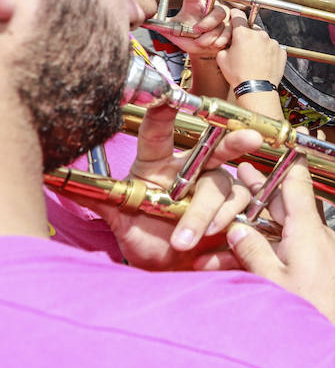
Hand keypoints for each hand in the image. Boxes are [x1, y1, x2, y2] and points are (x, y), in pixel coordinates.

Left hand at [88, 102, 263, 270]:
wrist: (168, 271)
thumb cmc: (144, 238)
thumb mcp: (118, 217)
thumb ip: (95, 196)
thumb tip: (51, 178)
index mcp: (159, 164)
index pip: (158, 134)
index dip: (163, 114)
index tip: (168, 96)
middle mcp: (193, 171)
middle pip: (214, 151)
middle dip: (234, 141)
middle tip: (249, 138)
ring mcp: (217, 191)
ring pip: (224, 189)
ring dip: (208, 214)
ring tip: (186, 240)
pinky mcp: (236, 214)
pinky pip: (242, 215)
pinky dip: (227, 233)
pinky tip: (206, 254)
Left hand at [161, 0, 231, 57]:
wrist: (200, 50)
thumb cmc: (187, 37)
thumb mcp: (172, 30)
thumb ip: (158, 25)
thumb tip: (141, 20)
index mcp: (195, 5)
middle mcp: (211, 10)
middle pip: (216, 10)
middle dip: (207, 23)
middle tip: (196, 30)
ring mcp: (222, 20)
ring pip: (221, 24)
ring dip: (210, 36)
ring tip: (201, 41)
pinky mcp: (230, 29)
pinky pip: (228, 33)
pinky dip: (219, 41)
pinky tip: (213, 44)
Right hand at [216, 10, 286, 90]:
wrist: (257, 89)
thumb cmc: (239, 75)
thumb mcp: (221, 58)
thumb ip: (224, 44)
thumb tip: (228, 42)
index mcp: (243, 33)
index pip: (238, 15)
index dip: (234, 15)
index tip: (234, 15)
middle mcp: (259, 35)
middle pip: (251, 29)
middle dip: (247, 36)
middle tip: (243, 49)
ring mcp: (272, 43)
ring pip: (263, 39)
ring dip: (258, 45)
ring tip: (254, 59)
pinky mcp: (281, 51)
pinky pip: (273, 48)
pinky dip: (269, 53)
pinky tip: (263, 63)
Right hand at [219, 160, 334, 330]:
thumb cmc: (313, 311)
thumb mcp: (272, 280)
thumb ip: (252, 251)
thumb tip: (235, 229)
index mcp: (306, 230)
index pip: (297, 183)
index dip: (286, 160)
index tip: (277, 140)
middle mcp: (315, 235)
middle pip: (286, 203)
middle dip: (262, 188)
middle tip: (241, 171)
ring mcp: (317, 250)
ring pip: (285, 227)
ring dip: (261, 221)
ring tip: (236, 213)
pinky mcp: (317, 266)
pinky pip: (290, 246)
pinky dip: (271, 243)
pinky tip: (253, 248)